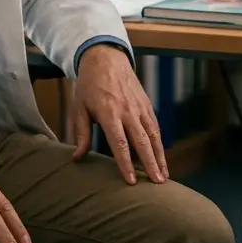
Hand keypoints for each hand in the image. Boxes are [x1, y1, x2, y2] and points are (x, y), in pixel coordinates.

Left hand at [69, 43, 167, 184]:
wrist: (105, 59)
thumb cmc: (89, 86)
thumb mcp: (79, 107)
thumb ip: (81, 133)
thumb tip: (77, 157)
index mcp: (109, 112)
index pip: (119, 143)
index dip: (126, 163)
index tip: (131, 181)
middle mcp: (127, 111)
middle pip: (142, 141)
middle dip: (150, 163)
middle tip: (157, 183)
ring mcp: (139, 107)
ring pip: (153, 135)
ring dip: (160, 156)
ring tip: (164, 175)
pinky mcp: (146, 104)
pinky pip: (155, 126)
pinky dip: (160, 143)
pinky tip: (162, 157)